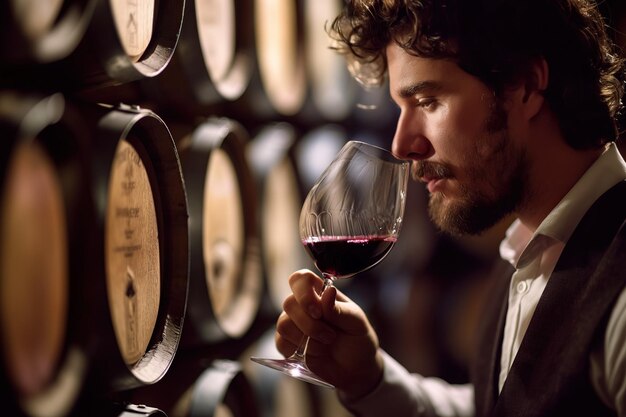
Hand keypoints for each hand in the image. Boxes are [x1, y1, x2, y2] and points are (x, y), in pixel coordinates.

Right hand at [275, 269, 383, 399]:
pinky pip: (281, 343)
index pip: (300, 279)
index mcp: (319, 292)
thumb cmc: (356, 338)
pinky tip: (316, 353)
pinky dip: (300, 352)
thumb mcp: (356, 323)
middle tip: (330, 336)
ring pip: (283, 325)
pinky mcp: (286, 343)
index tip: (318, 312)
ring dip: (307, 340)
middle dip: (310, 325)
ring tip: (326, 345)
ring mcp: (293, 323)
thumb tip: (328, 292)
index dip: (304, 292)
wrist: (354, 368)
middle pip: (289, 303)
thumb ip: (339, 309)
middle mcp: (302, 305)